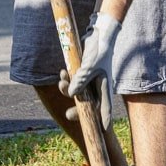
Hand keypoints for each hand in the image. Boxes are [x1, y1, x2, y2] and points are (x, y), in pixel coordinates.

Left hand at [67, 12, 121, 129]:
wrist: (98, 33)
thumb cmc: (99, 50)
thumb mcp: (90, 66)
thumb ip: (81, 80)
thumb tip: (71, 95)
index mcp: (105, 87)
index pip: (105, 107)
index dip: (104, 120)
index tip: (103, 131)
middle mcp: (97, 86)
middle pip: (88, 104)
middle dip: (78, 110)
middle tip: (68, 115)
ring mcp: (89, 79)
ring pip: (77, 92)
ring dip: (67, 89)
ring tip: (61, 82)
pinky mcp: (81, 72)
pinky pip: (72, 81)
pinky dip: (66, 79)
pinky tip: (62, 73)